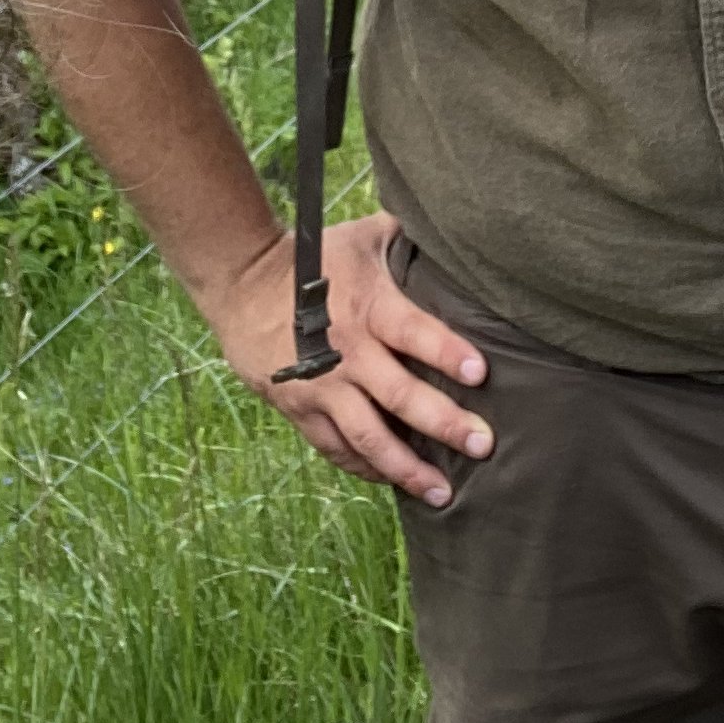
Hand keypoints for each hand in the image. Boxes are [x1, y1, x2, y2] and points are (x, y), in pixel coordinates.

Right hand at [203, 213, 491, 507]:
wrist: (241, 281)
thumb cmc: (311, 257)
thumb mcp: (361, 238)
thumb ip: (406, 240)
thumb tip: (450, 230)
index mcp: (368, 307)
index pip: (415, 332)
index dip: (448, 352)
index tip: (482, 374)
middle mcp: (348, 352)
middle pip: (400, 396)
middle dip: (445, 424)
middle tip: (482, 446)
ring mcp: (321, 387)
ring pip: (368, 438)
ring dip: (407, 468)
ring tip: (443, 492)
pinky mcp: (299, 408)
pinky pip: (335, 449)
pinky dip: (365, 468)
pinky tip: (391, 481)